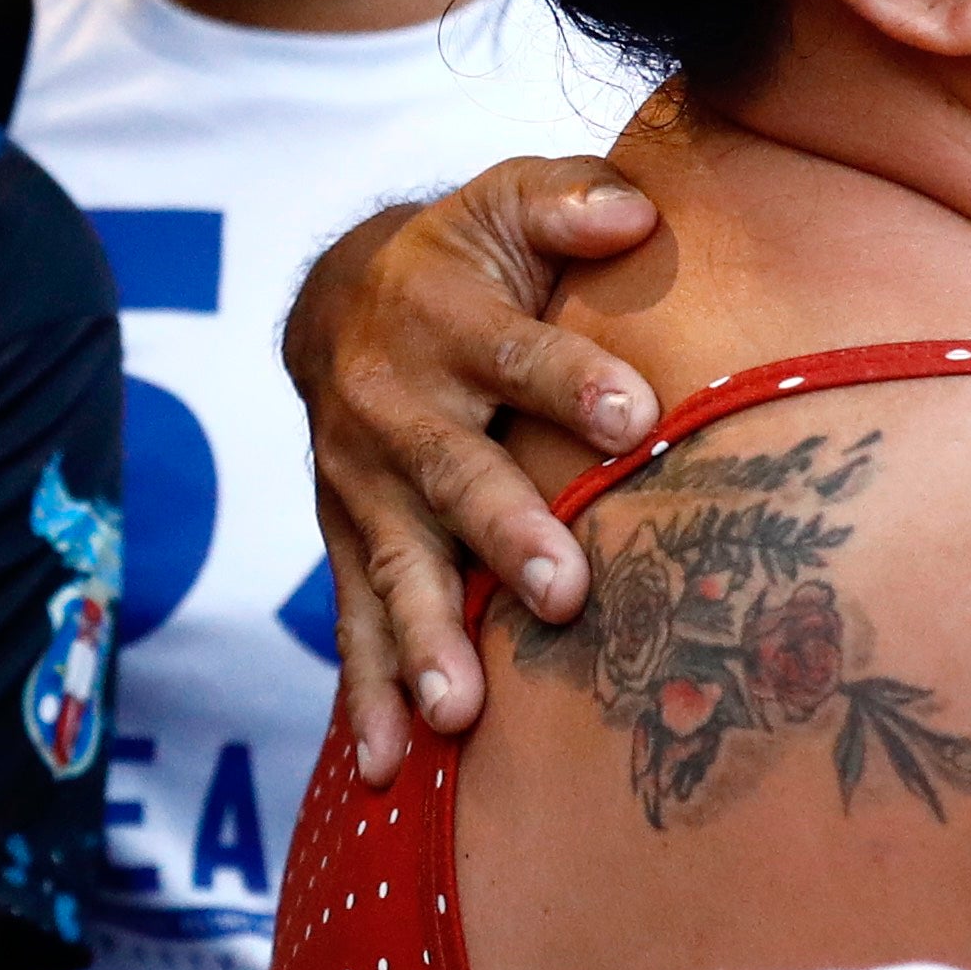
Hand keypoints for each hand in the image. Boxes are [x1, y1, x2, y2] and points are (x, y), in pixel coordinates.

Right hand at [289, 155, 666, 776]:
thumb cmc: (464, 257)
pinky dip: (367, 696)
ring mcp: (361, 485)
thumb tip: (636, 209)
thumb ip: (567, 200)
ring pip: (394, 566)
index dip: (570, 381)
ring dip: (424, 640)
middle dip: (503, 536)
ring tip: (459, 712)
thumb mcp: (506, 200)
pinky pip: (353, 623)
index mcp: (443, 317)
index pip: (515, 351)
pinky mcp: (347, 542)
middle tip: (563, 593)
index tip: (635, 417)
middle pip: (452, 474)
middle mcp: (394, 407)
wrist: (334, 303)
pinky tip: (386, 769)